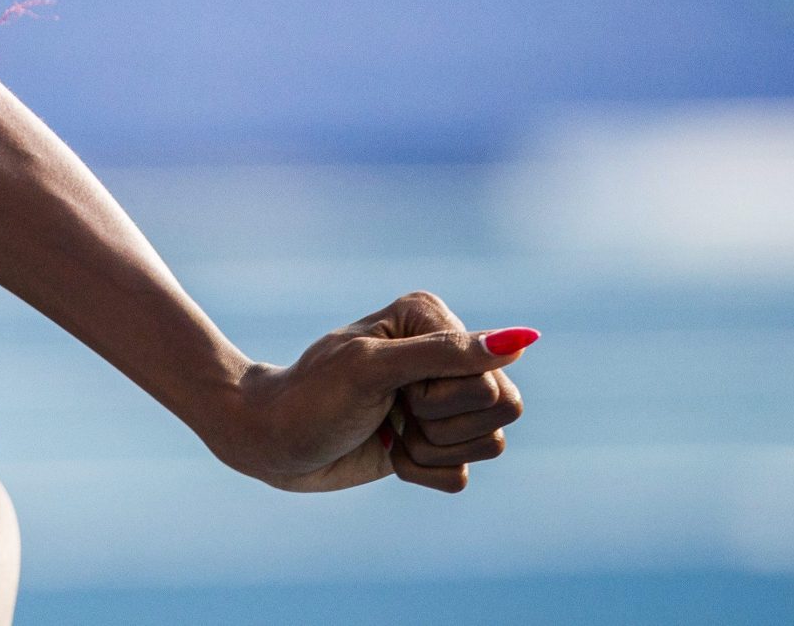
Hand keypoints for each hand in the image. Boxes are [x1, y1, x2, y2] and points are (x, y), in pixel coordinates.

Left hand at [209, 291, 532, 493]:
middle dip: (439, 424)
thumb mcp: (372, 368)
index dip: (440, 397)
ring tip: (384, 428)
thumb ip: (446, 354)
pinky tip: (385, 450)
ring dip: (428, 449)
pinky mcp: (435, 442)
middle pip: (503, 410)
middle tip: (391, 408)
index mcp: (432, 318)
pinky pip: (462, 475)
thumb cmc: (311, 396)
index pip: (489, 380)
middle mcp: (446, 354)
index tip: (391, 386)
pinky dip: (420, 471)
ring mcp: (443, 399)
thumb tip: (523, 339)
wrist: (270, 439)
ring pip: (489, 445)